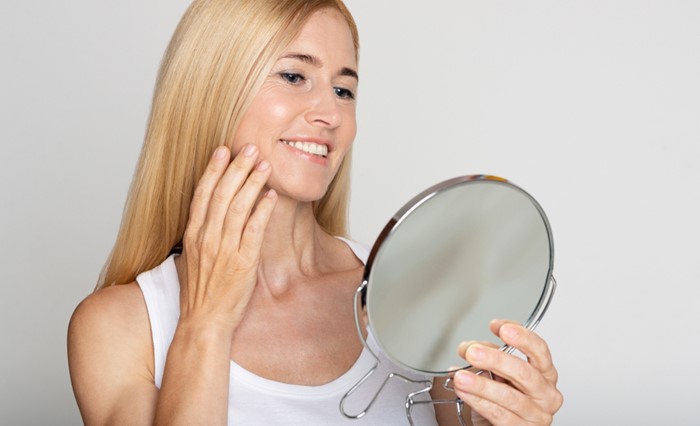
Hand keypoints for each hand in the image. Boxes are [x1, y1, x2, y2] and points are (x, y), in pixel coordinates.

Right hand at [179, 144, 276, 331]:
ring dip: (253, 182)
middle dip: (237, 167)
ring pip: (238, 206)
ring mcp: (224, 248)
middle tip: (250, 148)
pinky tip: (271, 196)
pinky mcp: (242, 261)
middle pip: (222, 193)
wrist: (203, 321)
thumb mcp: (192, 259)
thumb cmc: (200, 293)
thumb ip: (201, 236)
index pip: (202, 194)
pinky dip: (262, 209)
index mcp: (192, 235)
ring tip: (264, 164)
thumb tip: (211, 217)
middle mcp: (206, 237)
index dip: (213, 169)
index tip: (222, 150)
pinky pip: (254, 229)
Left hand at [452, 320, 562, 424]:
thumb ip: (490, 355)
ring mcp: (536, 415)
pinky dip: (478, 401)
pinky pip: (498, 414)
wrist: (499, 425)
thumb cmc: (504, 397)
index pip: (539, 350)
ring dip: (481, 384)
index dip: (521, 336)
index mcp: (545, 373)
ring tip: (461, 376)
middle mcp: (546, 394)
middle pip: (524, 372)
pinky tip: (464, 392)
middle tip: (472, 352)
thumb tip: (470, 348)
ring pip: (509, 396)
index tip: (499, 327)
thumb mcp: (500, 370)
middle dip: (496, 359)